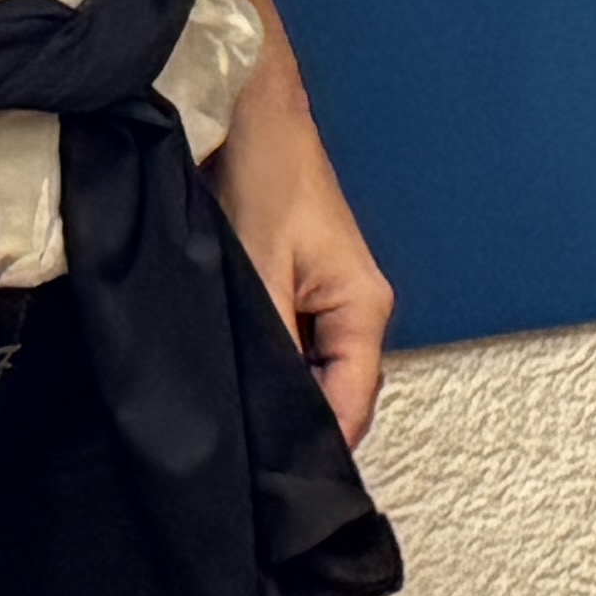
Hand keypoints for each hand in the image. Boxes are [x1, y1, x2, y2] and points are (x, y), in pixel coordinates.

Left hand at [213, 102, 396, 445]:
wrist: (253, 111)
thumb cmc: (266, 173)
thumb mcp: (258, 268)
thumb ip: (271, 345)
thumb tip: (270, 415)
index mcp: (363, 308)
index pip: (351, 407)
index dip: (314, 450)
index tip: (269, 484)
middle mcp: (357, 311)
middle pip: (337, 398)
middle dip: (294, 427)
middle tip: (239, 460)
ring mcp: (331, 302)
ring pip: (312, 375)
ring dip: (277, 395)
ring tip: (232, 423)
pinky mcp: (303, 291)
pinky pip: (294, 349)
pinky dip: (268, 365)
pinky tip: (231, 374)